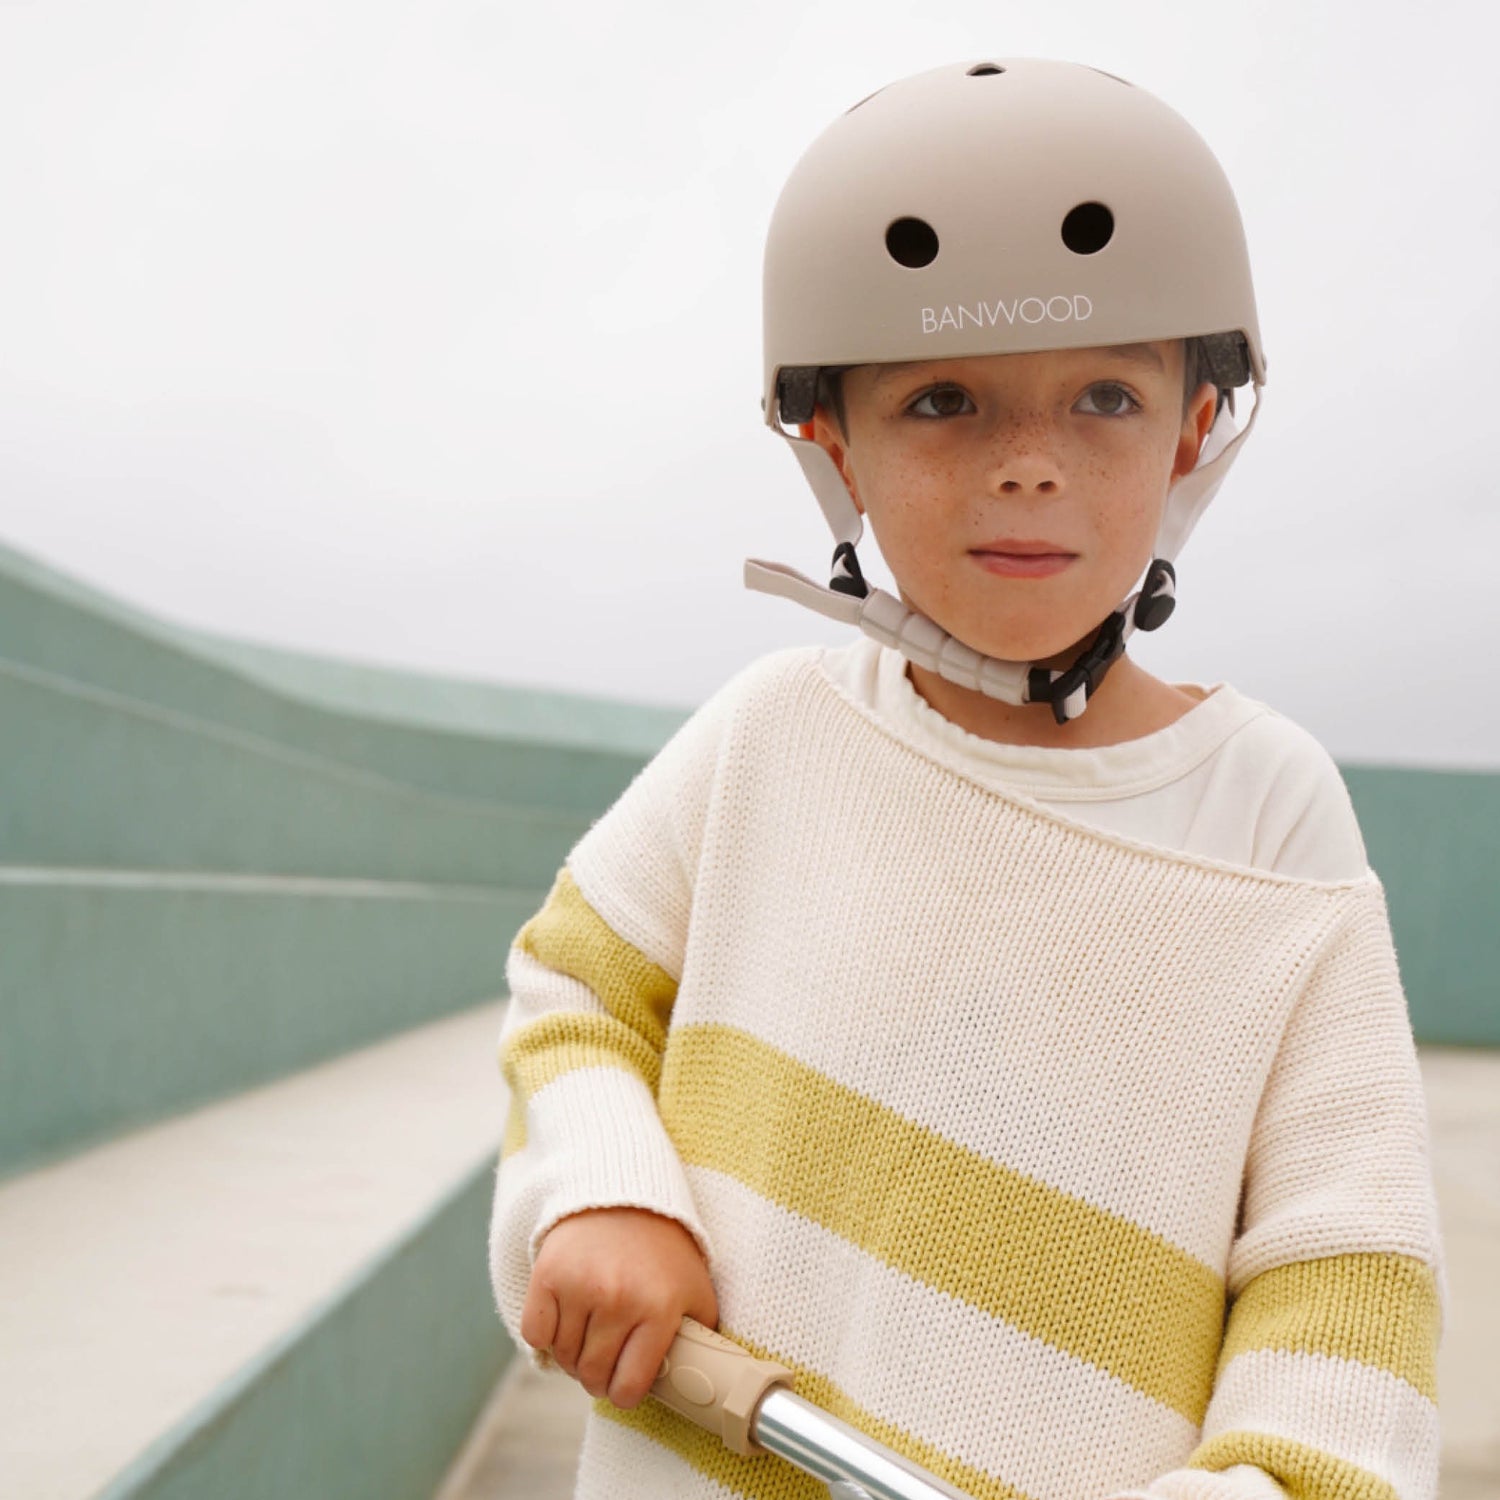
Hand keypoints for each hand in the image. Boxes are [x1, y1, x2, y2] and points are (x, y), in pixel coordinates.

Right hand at [520, 1206, 718, 1408]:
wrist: (625, 1194)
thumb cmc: (662, 1250)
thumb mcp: (695, 1290)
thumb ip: (698, 1337)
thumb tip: (694, 1380)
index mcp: (659, 1309)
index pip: (629, 1387)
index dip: (624, 1394)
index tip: (623, 1386)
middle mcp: (619, 1299)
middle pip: (592, 1375)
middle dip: (597, 1378)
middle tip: (604, 1363)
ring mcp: (580, 1286)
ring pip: (564, 1358)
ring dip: (573, 1358)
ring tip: (588, 1338)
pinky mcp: (548, 1274)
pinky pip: (536, 1334)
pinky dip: (546, 1336)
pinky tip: (565, 1321)